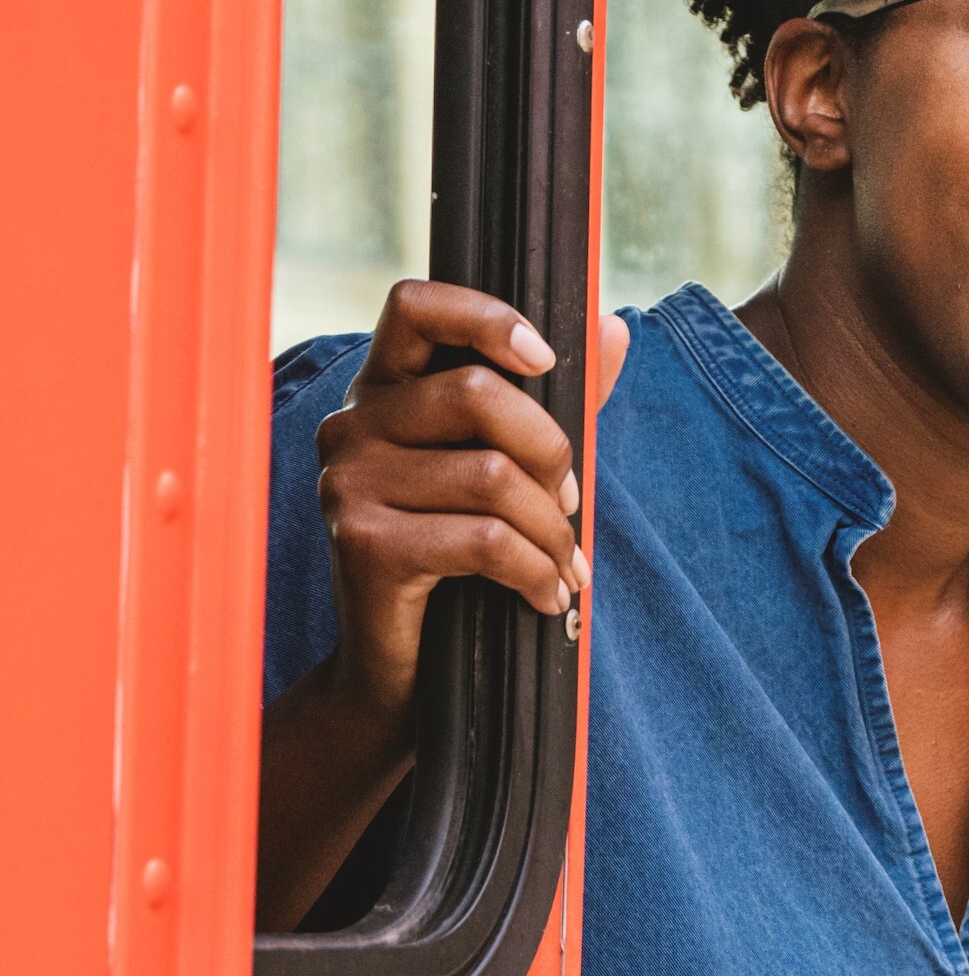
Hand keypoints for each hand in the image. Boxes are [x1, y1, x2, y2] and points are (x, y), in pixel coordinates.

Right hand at [315, 280, 625, 721]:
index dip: (485, 315)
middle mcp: (352, 425)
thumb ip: (559, 401)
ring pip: (492, 474)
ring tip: (565, 562)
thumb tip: (614, 327)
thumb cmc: (461, 557)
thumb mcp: (513, 470)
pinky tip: (547, 595)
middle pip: (477, 391)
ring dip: (552, 528)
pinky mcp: (363, 544)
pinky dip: (536, 570)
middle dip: (552, 451)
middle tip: (570, 504)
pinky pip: (483, 539)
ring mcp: (348, 483)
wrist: (400, 670)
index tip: (545, 359)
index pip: (414, 304)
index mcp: (385, 391)